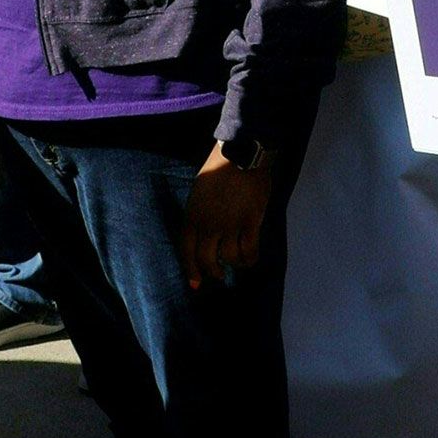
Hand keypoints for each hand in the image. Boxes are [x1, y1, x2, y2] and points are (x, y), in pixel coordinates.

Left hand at [184, 143, 270, 288]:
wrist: (242, 153)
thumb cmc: (219, 168)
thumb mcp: (199, 191)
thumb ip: (200, 213)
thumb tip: (205, 234)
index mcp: (193, 215)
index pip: (187, 250)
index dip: (191, 269)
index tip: (195, 284)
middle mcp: (208, 224)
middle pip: (207, 259)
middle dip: (212, 272)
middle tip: (219, 276)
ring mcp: (229, 224)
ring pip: (229, 257)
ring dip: (234, 265)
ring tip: (237, 264)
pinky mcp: (250, 222)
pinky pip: (249, 250)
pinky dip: (250, 259)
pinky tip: (251, 259)